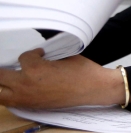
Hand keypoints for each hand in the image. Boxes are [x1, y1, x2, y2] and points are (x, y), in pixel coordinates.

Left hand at [0, 49, 124, 108]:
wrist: (93, 88)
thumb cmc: (82, 71)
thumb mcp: (64, 56)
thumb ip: (47, 57)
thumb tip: (39, 56)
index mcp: (34, 69)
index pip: (23, 57)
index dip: (33, 53)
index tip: (40, 53)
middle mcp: (26, 84)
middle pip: (1, 76)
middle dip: (6, 68)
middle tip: (16, 65)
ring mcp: (27, 97)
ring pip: (0, 93)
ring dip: (3, 84)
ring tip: (10, 78)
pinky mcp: (32, 105)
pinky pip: (10, 102)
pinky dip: (8, 95)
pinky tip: (16, 89)